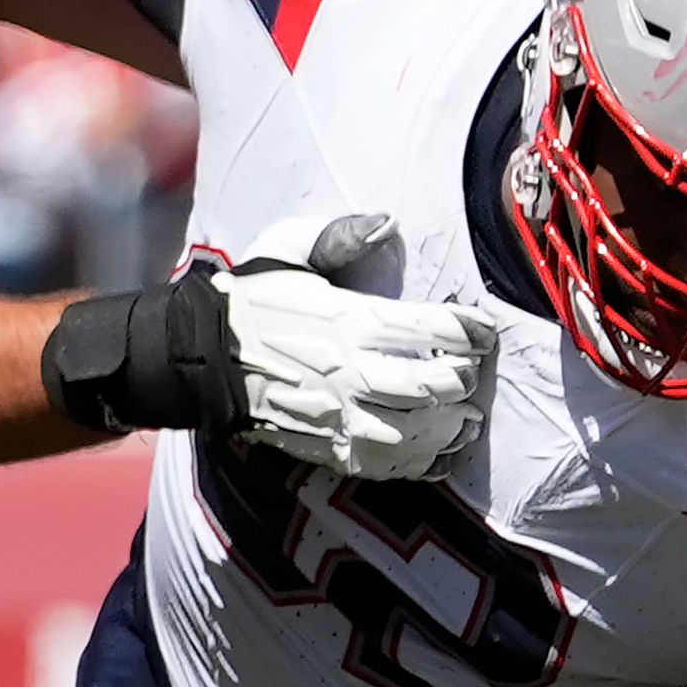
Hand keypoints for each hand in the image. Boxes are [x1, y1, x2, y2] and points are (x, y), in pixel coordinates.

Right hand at [217, 214, 497, 480]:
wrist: (203, 359)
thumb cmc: (252, 302)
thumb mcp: (286, 252)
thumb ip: (339, 237)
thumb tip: (387, 221)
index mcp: (349, 321)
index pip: (433, 329)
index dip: (470, 331)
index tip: (483, 330)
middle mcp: (353, 373)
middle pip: (433, 386)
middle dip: (463, 380)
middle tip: (470, 373)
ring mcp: (345, 417)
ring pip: (421, 431)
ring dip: (454, 425)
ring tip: (467, 417)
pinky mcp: (335, 450)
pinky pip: (395, 465)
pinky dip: (427, 460)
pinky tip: (442, 448)